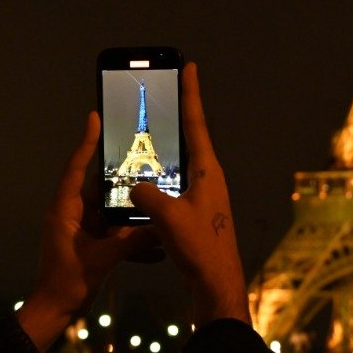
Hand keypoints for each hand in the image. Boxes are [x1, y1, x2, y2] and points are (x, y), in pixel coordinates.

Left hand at [17, 111, 159, 352]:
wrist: (55, 312)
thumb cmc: (69, 281)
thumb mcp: (104, 259)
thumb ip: (132, 241)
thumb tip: (161, 229)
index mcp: (66, 209)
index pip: (77, 168)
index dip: (86, 142)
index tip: (95, 117)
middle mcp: (72, 214)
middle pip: (101, 189)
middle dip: (126, 183)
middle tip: (150, 164)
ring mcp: (82, 230)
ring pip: (112, 213)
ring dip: (133, 217)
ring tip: (161, 207)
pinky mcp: (90, 245)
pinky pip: (114, 235)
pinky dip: (132, 241)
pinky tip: (158, 249)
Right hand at [129, 63, 249, 325]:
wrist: (217, 286)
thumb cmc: (200, 250)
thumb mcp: (168, 218)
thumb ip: (147, 194)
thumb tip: (135, 186)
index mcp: (208, 171)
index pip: (196, 123)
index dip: (191, 93)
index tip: (189, 66)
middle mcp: (209, 178)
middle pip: (190, 138)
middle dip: (176, 115)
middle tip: (162, 92)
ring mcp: (204, 196)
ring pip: (181, 163)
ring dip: (166, 148)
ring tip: (145, 133)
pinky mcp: (197, 213)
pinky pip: (175, 185)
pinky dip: (160, 177)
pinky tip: (143, 181)